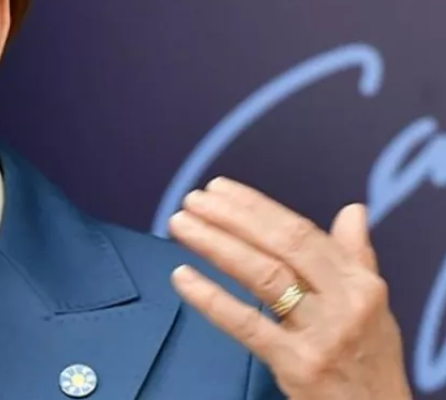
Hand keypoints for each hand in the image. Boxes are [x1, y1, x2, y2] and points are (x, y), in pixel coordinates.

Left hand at [167, 177, 411, 399]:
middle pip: (280, 245)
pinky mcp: (296, 364)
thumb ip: (356, 256)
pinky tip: (182, 276)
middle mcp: (343, 302)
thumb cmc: (371, 360)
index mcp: (359, 282)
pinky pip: (246, 324)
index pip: (300, 231)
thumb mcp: (374, 305)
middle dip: (231, 217)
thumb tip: (353, 211)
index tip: (219, 189)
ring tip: (181, 226)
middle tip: (192, 201)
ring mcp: (320, 334)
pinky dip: (210, 297)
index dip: (255, 207)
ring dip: (215, 244)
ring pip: (262, 275)